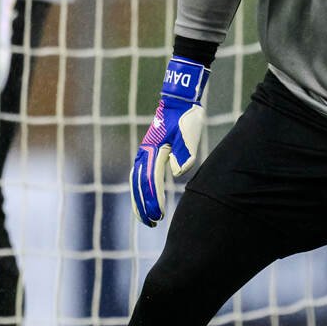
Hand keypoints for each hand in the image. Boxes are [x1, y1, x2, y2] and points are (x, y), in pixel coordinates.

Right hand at [131, 56, 210, 226]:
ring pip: (136, 181)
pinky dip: (139, 190)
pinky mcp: (147, 152)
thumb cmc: (186, 117)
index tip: (158, 215)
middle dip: (144, 205)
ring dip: (140, 201)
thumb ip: (185, 153)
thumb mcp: (190, 132)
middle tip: (151, 223)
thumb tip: (177, 172)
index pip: (151, 180)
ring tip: (146, 219)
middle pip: (139, 184)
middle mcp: (145, 153)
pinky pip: (139, 175)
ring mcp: (144, 152)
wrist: (178, 101)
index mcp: (155, 150)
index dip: (154, 199)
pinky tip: (145, 201)